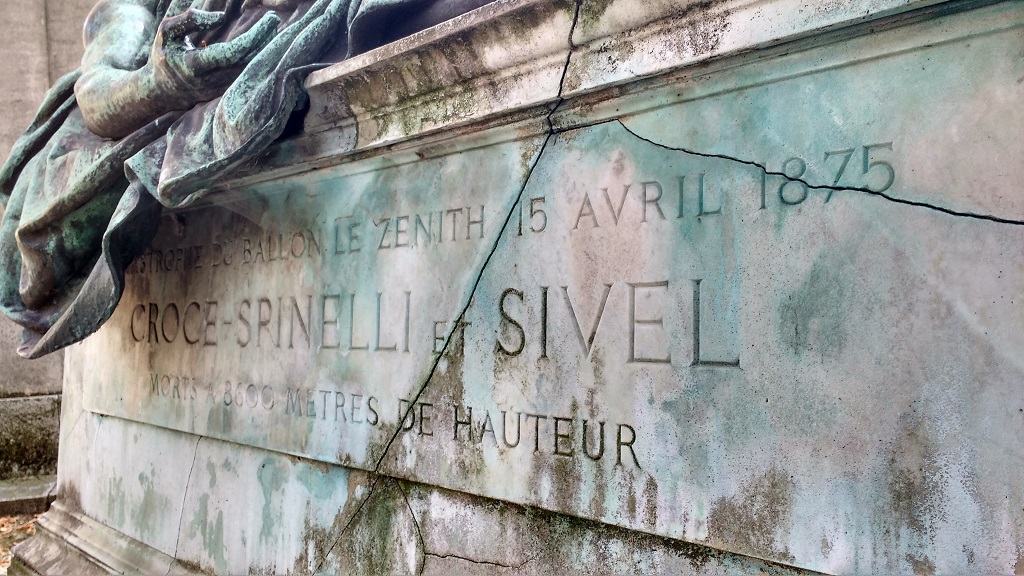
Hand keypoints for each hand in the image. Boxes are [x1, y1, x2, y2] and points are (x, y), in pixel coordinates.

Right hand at [149, 7, 279, 104]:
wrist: (162, 91)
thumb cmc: (164, 55)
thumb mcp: (167, 32)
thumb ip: (191, 19)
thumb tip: (221, 16)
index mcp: (194, 65)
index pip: (232, 53)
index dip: (254, 37)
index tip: (269, 20)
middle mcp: (210, 81)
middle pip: (247, 61)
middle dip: (264, 40)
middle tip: (274, 20)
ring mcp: (220, 90)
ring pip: (251, 70)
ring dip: (265, 49)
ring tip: (272, 29)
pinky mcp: (226, 93)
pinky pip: (248, 75)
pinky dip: (259, 58)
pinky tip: (266, 43)